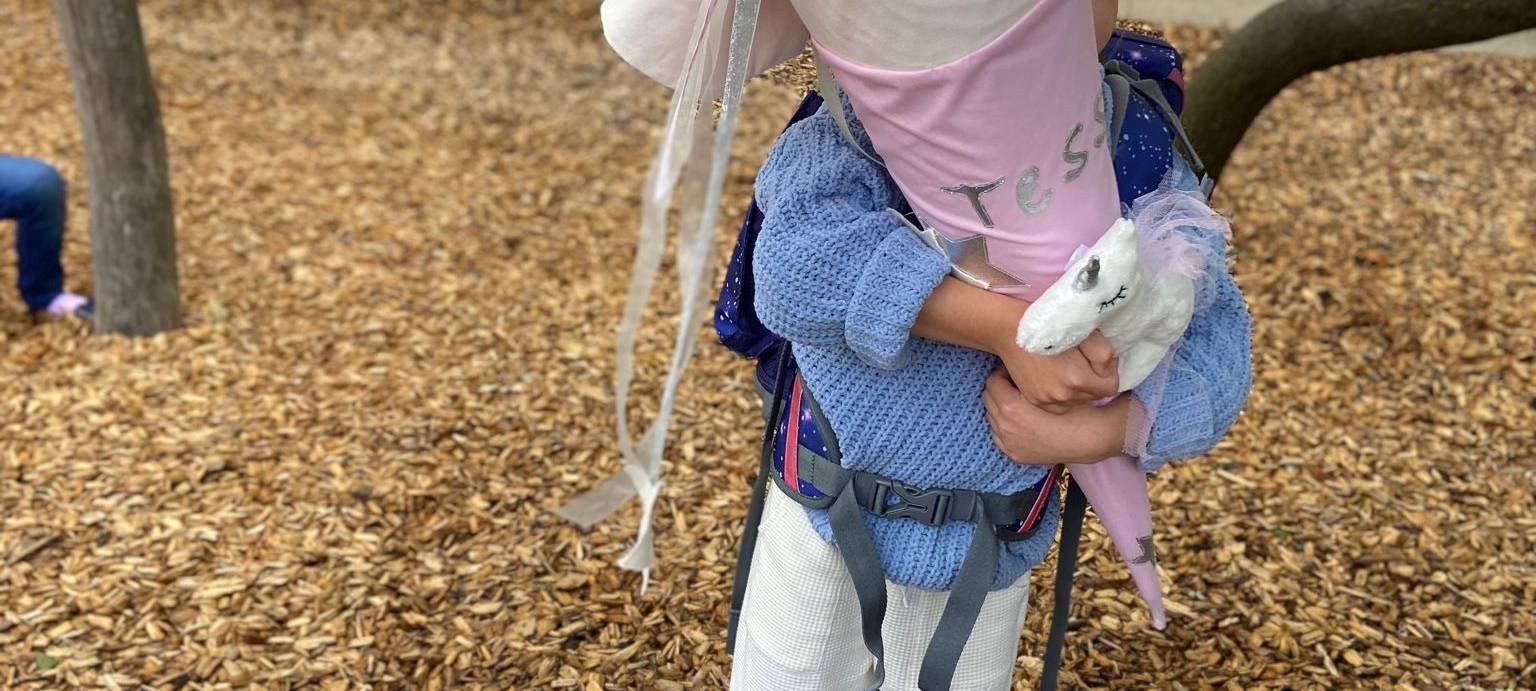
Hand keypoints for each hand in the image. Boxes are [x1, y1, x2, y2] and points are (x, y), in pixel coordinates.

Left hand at [982, 369, 1128, 463]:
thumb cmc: (1073, 407)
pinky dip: (1006, 425)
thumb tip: (1011, 364)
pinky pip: (999, 434)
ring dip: (1001, 407)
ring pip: (992, 416)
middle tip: (1017, 385)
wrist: (1090, 439)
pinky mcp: (1014, 455)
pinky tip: (1022, 419)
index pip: (992, 382)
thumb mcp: (1049, 386)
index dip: (1005, 374)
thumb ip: (1026, 375)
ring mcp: (1008, 444)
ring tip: (1021, 401)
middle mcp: (1005, 428)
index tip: (1017, 372)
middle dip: (1001, 389)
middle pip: (988, 399)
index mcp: (1011, 408)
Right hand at [993, 331, 1119, 413]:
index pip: (1111, 387)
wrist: (1009, 330)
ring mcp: (1046, 401)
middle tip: (1083, 360)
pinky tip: (1056, 377)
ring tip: (1068, 368)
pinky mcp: (1035, 401)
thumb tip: (1107, 370)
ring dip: (1078, 388)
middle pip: (1094, 396)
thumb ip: (1104, 354)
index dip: (1109, 371)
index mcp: (1077, 379)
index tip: (1098, 358)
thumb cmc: (1048, 326)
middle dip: (1094, 380)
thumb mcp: (1085, 332)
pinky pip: (1060, 404)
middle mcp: (1063, 396)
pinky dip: (1063, 393)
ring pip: (1077, 401)